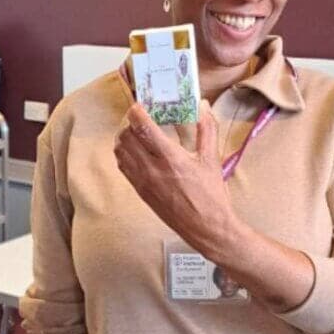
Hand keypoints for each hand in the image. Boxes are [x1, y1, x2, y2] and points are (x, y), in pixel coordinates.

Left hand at [113, 101, 232, 254]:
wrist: (206, 228)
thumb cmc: (211, 195)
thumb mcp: (212, 160)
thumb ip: (207, 129)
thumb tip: (204, 105)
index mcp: (171, 158)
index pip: (143, 128)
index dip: (136, 112)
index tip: (139, 105)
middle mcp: (152, 169)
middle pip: (126, 137)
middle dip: (131, 123)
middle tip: (141, 118)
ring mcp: (143, 182)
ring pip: (121, 151)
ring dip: (125, 137)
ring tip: (137, 132)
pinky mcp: (140, 191)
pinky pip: (123, 167)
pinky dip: (124, 154)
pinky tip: (136, 150)